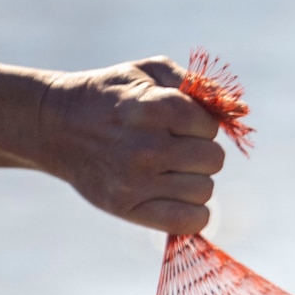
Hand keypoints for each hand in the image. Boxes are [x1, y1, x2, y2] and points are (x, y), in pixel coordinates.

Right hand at [0, 56, 223, 234]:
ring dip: (194, 181)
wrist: (54, 125)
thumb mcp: (148, 73)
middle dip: (199, 153)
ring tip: (168, 171)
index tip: (178, 125)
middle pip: (213, 160)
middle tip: (174, 149)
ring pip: (205, 191)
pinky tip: (178, 198)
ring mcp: (136, 181)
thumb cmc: (109, 96)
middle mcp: (146, 147)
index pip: (209, 127)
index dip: (199, 125)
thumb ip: (196, 85)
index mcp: (153, 107)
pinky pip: (189, 221)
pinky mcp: (127, 208)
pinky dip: (193, 213)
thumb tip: (240, 108)